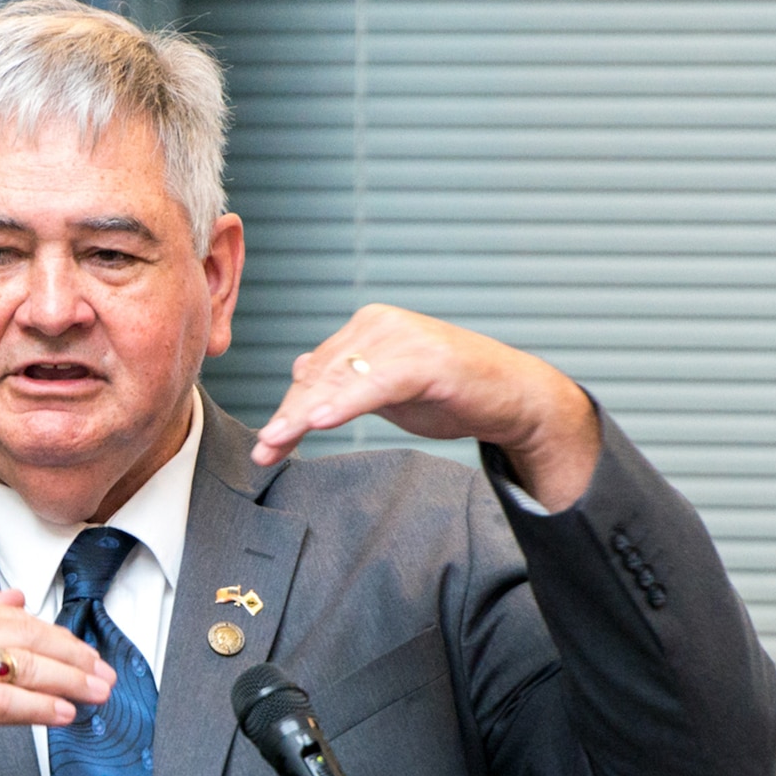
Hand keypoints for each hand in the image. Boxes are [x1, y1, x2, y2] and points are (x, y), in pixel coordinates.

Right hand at [0, 590, 114, 775]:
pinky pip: (4, 703)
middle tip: (104, 674)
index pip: (13, 616)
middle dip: (72, 657)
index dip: (57, 635)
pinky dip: (39, 708)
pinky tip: (63, 715)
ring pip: (20, 667)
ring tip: (96, 695)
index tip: (85, 654)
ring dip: (67, 682)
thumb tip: (16, 597)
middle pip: (24, 637)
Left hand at [252, 303, 600, 510]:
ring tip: (277, 443)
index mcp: (367, 327)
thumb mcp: (386, 390)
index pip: (314, 372)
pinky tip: (320, 421)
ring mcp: (403, 338)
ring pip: (339, 381)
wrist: (512, 397)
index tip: (265, 444)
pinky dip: (346, 403)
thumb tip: (301, 372)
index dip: (288, 409)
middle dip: (289, 417)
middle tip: (263, 451)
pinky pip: (375, 385)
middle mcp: (379, 324)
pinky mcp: (426, 360)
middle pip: (320, 377)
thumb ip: (346, 382)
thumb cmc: (452, 394)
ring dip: (304, 416)